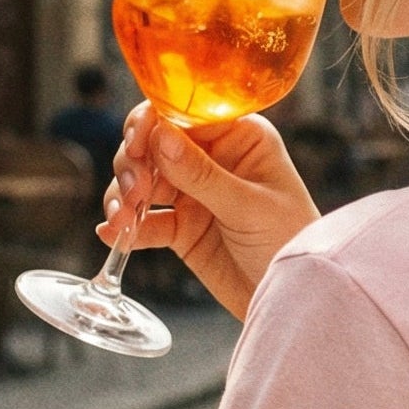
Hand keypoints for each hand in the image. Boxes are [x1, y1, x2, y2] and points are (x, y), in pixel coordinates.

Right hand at [100, 106, 319, 320]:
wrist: (295, 295)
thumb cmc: (291, 241)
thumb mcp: (249, 206)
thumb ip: (201, 174)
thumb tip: (159, 136)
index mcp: (239, 137)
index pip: (184, 114)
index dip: (152, 124)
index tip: (135, 146)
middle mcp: (213, 158)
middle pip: (154, 143)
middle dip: (134, 164)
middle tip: (135, 193)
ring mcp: (195, 193)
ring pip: (143, 180)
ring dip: (125, 196)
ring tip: (123, 219)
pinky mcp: (183, 228)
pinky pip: (147, 220)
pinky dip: (127, 226)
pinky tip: (112, 234)